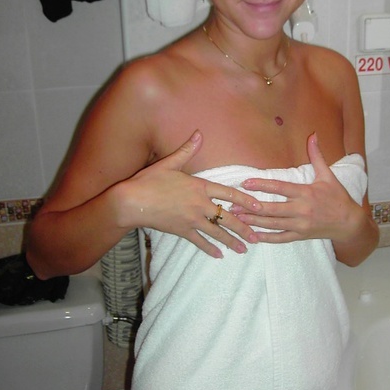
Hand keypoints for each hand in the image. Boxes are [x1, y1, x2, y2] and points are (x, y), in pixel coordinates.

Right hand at [123, 131, 262, 257]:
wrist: (131, 202)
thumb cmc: (149, 180)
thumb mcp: (169, 163)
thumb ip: (187, 150)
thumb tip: (198, 133)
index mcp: (199, 187)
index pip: (228, 193)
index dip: (245, 200)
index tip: (259, 206)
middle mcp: (199, 205)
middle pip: (227, 217)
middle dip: (244, 228)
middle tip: (256, 237)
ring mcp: (191, 220)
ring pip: (216, 233)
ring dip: (231, 241)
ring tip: (244, 249)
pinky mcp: (181, 231)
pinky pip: (199, 242)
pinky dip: (210, 249)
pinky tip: (219, 256)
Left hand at [232, 134, 363, 243]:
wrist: (350, 223)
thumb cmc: (338, 198)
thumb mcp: (328, 175)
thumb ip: (317, 155)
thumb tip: (313, 135)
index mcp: (306, 193)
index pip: (280, 188)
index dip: (262, 185)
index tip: (246, 182)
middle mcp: (302, 210)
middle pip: (272, 209)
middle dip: (251, 207)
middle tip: (233, 204)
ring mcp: (300, 225)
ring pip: (273, 224)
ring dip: (254, 222)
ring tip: (236, 219)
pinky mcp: (300, 236)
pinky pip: (280, 238)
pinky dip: (266, 238)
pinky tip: (253, 236)